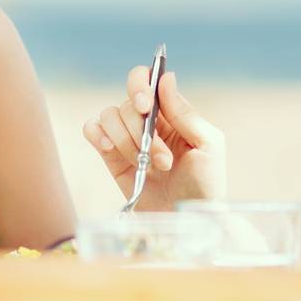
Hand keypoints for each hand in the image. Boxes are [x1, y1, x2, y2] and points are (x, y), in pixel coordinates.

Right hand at [82, 67, 225, 210]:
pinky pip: (92, 129)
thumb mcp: (207, 145)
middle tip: (162, 159)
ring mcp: (128, 138)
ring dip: (127, 142)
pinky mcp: (111, 157)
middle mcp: (148, 121)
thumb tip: (165, 78)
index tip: (146, 106)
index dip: (141, 86)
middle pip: (128, 102)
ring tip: (148, 167)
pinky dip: (97, 134)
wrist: (186, 222)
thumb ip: (184, 112)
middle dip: (141, 131)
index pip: (148, 81)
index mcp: (172, 112)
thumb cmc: (205, 184)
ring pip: (110, 116)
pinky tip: (109, 149)